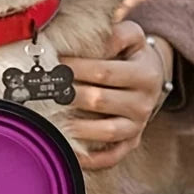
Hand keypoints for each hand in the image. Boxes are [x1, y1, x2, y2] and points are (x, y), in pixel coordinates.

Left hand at [58, 21, 171, 169]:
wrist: (152, 77)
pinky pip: (112, 156)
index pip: (104, 72)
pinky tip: (69, 153)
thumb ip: (117, 34)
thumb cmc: (131, 54)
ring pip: (106, 131)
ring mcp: (138, 126)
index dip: (76, 68)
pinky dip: (92, 159)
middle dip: (67, 95)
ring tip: (50, 118)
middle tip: (42, 91)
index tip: (52, 64)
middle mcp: (144, 103)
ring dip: (76, 126)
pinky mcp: (131, 142)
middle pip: (100, 101)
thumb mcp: (132, 36)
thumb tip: (96, 41)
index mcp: (145, 74)